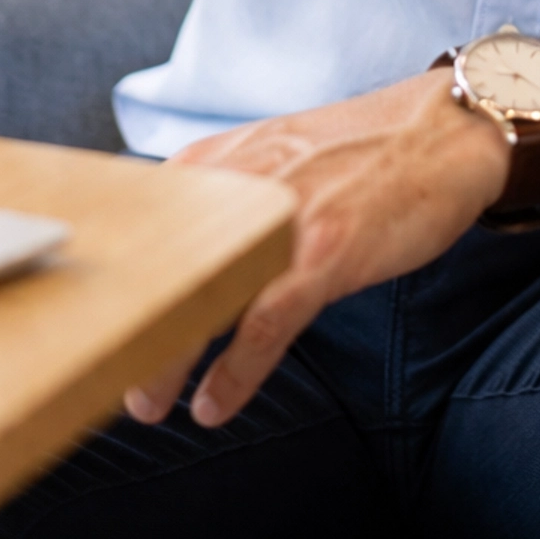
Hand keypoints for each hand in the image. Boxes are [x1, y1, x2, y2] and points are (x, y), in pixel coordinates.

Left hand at [124, 73, 508, 428]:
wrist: (446, 131)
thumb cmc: (361, 151)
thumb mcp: (274, 155)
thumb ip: (224, 193)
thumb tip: (177, 248)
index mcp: (218, 161)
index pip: (140, 230)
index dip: (114, 284)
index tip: (92, 326)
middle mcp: (240, 183)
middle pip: (160, 268)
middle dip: (128, 329)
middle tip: (111, 379)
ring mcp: (283, 217)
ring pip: (202, 299)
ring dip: (167, 361)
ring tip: (147, 404)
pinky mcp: (325, 252)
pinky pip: (264, 326)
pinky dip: (234, 374)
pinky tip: (214, 407)